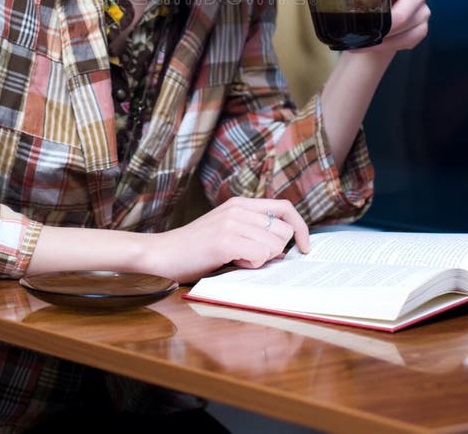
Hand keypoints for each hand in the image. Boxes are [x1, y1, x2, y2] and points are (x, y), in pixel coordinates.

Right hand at [146, 196, 308, 283]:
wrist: (162, 254)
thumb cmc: (195, 250)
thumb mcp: (228, 234)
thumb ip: (254, 235)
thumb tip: (284, 251)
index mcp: (240, 204)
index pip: (285, 207)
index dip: (300, 227)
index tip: (304, 248)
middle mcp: (239, 208)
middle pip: (284, 230)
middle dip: (275, 251)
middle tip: (249, 257)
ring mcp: (232, 222)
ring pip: (274, 245)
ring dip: (260, 259)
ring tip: (236, 258)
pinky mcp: (226, 239)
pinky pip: (260, 255)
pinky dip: (251, 264)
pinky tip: (232, 261)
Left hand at [356, 0, 429, 55]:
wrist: (380, 18)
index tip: (367, 3)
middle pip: (401, 13)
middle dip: (380, 25)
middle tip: (362, 32)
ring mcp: (423, 11)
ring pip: (403, 29)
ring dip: (382, 38)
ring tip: (363, 41)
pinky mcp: (423, 28)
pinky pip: (407, 40)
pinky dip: (389, 45)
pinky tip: (375, 46)